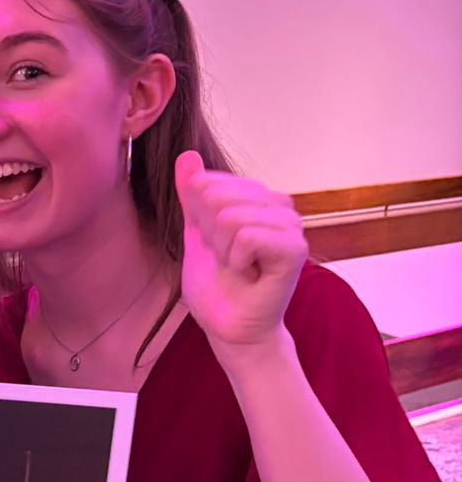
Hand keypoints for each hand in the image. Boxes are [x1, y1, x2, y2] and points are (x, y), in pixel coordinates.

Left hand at [176, 151, 305, 354]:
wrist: (229, 327)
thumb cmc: (218, 286)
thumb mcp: (196, 233)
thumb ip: (192, 195)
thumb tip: (187, 155)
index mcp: (257, 197)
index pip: (211, 183)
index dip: (198, 218)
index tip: (212, 245)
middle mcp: (279, 205)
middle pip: (218, 197)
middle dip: (209, 235)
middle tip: (226, 259)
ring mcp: (290, 225)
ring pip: (230, 217)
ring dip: (222, 250)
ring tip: (236, 266)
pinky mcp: (294, 248)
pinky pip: (247, 236)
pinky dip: (236, 259)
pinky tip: (247, 272)